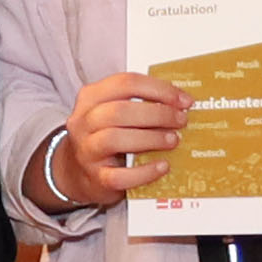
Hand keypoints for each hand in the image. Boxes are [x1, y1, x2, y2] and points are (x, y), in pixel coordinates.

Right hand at [48, 72, 185, 206]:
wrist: (78, 172)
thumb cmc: (105, 136)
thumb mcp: (113, 112)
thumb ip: (138, 103)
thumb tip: (180, 104)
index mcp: (91, 98)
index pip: (125, 83)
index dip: (159, 89)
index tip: (184, 100)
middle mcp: (84, 122)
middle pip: (119, 111)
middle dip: (157, 114)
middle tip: (181, 120)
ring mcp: (87, 151)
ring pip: (115, 139)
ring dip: (151, 138)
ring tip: (174, 140)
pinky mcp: (96, 178)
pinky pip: (120, 176)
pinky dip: (145, 172)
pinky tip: (163, 166)